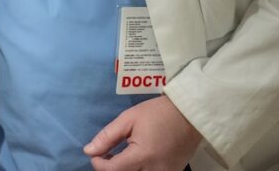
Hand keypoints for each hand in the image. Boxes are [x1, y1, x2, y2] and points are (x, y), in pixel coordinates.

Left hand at [84, 95, 201, 169]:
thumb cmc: (157, 113)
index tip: (95, 155)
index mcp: (143, 156)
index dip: (99, 164)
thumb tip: (89, 151)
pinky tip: (134, 161)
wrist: (188, 114)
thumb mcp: (128, 119)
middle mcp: (155, 170)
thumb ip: (107, 137)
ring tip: (119, 158)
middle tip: (106, 156)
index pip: (113, 170)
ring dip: (125, 170)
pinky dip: (138, 170)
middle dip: (111, 169)